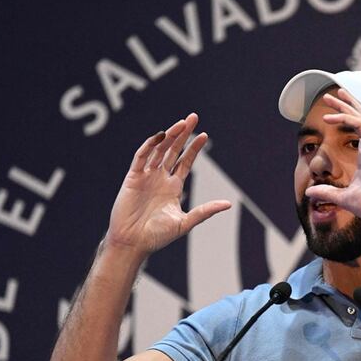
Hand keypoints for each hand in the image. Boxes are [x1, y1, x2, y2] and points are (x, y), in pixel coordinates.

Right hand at [106, 113, 230, 254]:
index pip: (185, 162)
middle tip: (193, 118)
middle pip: (173, 150)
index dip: (194, 149)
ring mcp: (146, 176)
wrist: (133, 243)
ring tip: (182, 123)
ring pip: (158, 149)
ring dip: (169, 136)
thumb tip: (228, 204)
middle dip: (183, 134)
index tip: (204, 136)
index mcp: (173, 187)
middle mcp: (160, 179)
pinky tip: (160, 136)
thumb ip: (205, 211)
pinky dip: (149, 146)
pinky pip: (141, 157)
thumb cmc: (157, 236)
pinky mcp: (133, 178)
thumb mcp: (185, 222)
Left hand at [304, 89, 360, 229]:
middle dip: (345, 104)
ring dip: (346, 105)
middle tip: (330, 96)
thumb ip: (327, 193)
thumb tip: (309, 192)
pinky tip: (331, 117)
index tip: (329, 112)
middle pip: (360, 117)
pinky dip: (347, 118)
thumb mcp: (343, 198)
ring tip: (331, 97)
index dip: (345, 117)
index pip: (357, 129)